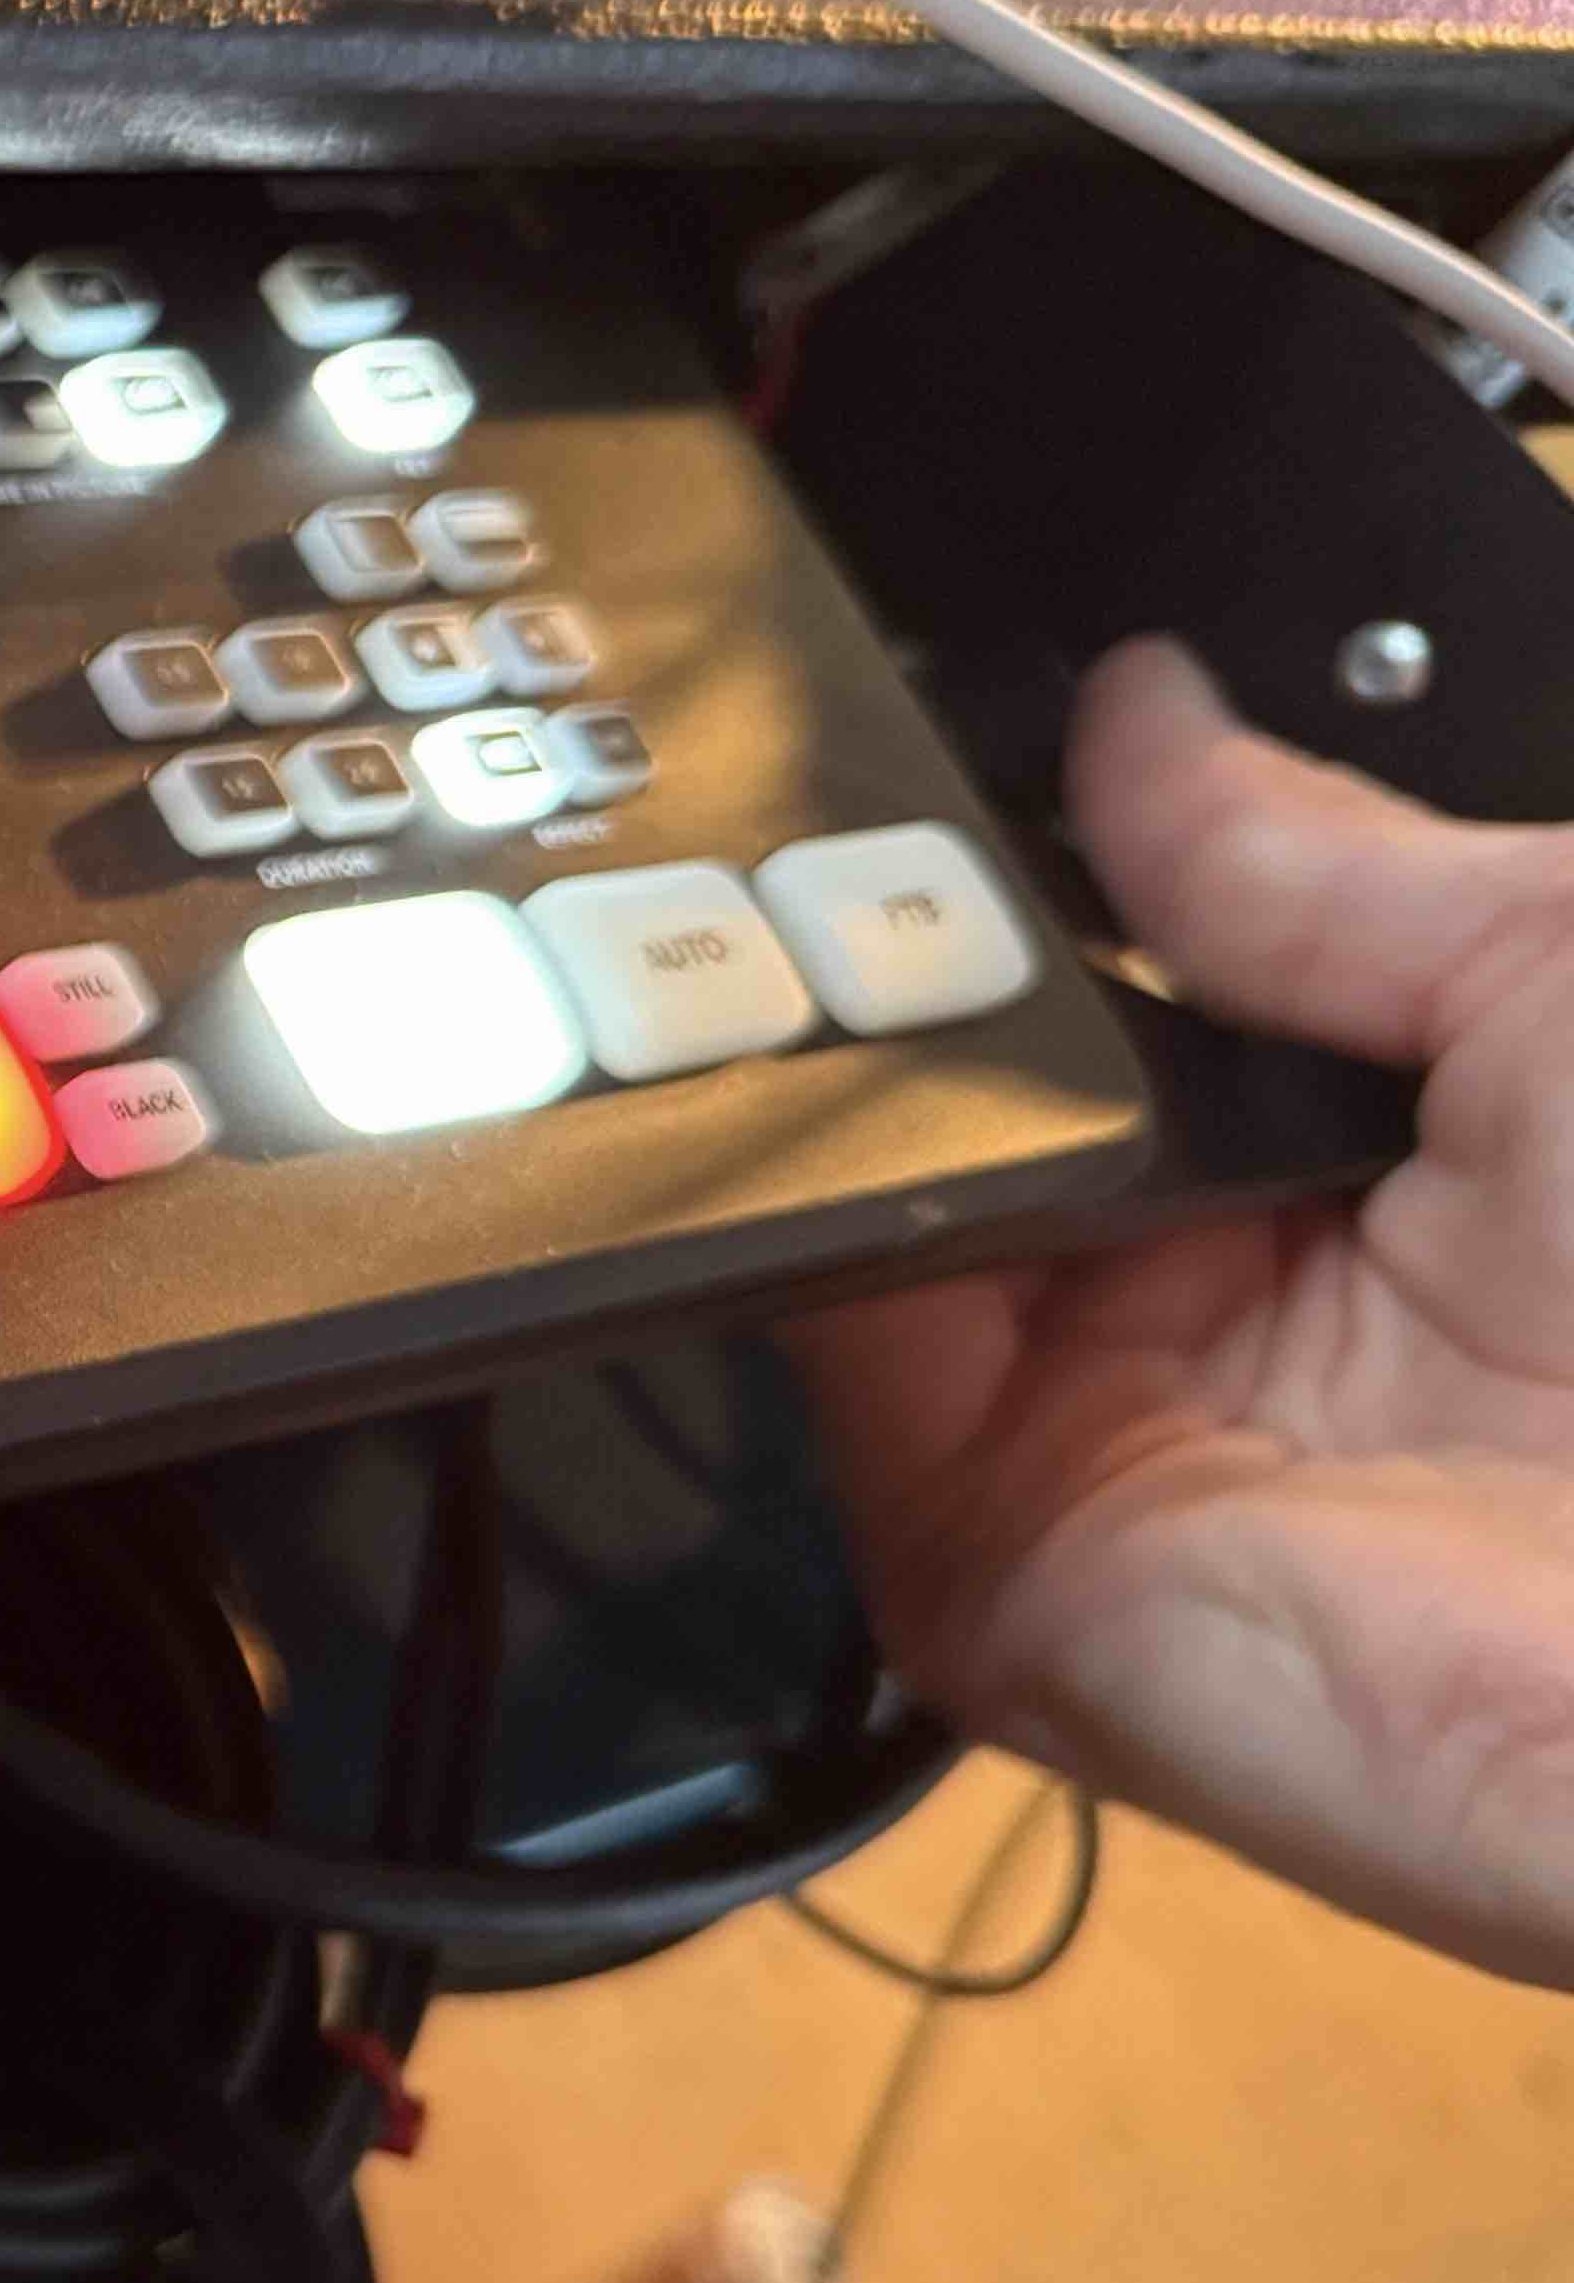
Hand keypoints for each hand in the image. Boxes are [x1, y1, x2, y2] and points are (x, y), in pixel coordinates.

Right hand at [793, 638, 1573, 1989]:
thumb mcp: (1566, 975)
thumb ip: (1325, 861)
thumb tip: (1132, 713)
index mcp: (1359, 1186)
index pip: (1114, 1019)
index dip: (1012, 885)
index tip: (911, 736)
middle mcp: (1211, 1322)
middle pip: (963, 1117)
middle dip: (874, 960)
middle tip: (798, 798)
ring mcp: (1089, 1453)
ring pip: (874, 1223)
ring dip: (825, 1071)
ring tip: (787, 909)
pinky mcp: (996, 1569)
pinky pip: (848, 1363)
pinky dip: (810, 1213)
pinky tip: (834, 1068)